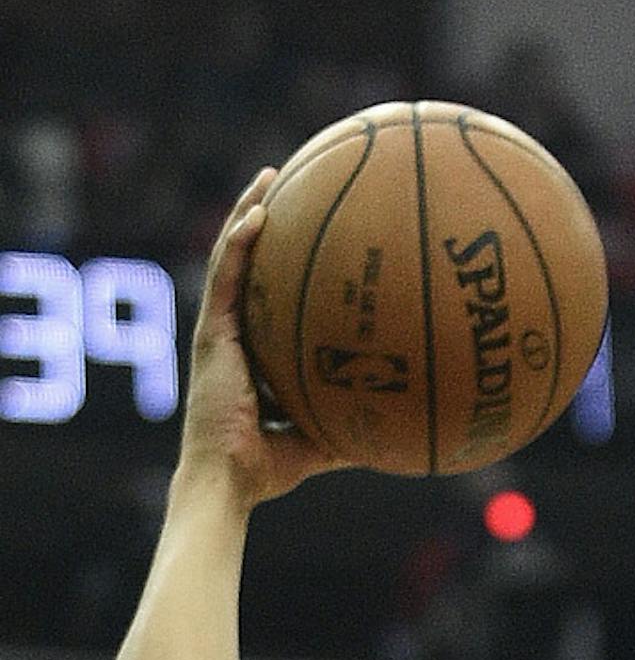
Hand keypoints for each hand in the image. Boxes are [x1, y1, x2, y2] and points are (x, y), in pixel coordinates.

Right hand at [176, 173, 347, 509]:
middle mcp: (232, 333)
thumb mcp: (320, 441)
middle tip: (289, 185)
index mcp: (251, 352)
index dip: (281, 261)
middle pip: (248, 263)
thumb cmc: (267, 471)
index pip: (266, 295)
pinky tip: (260, 213)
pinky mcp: (210, 333)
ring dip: (248, 212)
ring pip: (231, 257)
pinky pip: (226, 277)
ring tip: (271, 177)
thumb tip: (399, 425)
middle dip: (264, 221)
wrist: (229, 482)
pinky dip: (240, 243)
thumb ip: (349, 423)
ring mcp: (218, 330)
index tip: (308, 230)